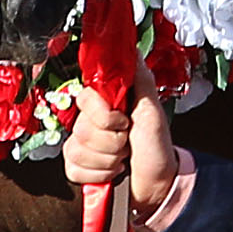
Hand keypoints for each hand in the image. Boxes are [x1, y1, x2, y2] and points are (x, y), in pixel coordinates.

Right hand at [60, 62, 182, 214]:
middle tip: (128, 143)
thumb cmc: (156, 146)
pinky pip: (73, 170)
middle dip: (113, 143)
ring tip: (123, 158)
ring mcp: (80, 145)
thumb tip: (130, 48)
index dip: (106, 117)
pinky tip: (111, 173)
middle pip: (83, 130)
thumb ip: (140, 79)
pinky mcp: (77, 167)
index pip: (86, 101)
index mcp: (103, 105)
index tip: (124, 121)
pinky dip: (99, 175)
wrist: (159, 183)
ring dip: (109, 160)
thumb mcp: (152, 109)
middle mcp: (88, 122)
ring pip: (77, 152)